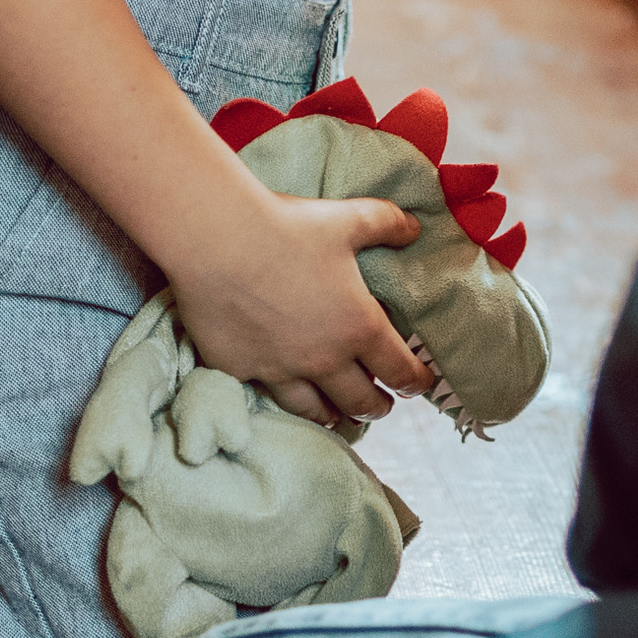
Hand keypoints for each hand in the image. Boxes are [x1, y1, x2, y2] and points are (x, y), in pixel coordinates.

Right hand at [167, 192, 435, 425]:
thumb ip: (386, 223)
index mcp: (358, 327)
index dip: (415, 381)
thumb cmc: (287, 227)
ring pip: (314, 410)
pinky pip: (265, 395)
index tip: (421, 385)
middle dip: (377, 407)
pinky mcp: (240, 369)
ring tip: (336, 417)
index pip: (400, 369)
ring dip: (332, 416)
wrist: (216, 239)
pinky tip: (282, 397)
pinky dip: (280, 400)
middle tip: (381, 407)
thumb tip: (414, 228)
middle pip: (361, 401)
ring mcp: (281, 369)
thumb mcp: (347, 219)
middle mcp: (324, 359)